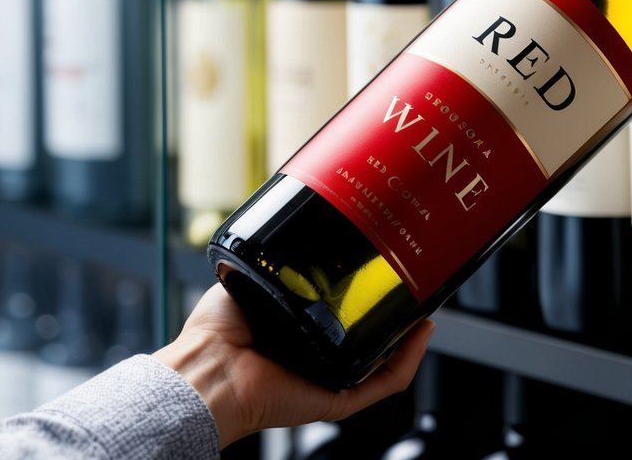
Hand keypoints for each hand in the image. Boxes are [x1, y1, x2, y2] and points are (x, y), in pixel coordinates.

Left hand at [155, 284, 432, 447]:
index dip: (370, 300)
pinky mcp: (338, 399)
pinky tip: (419, 334)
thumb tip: (292, 233)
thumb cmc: (214, 336)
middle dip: (397, 317)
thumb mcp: (251, 281)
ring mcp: (331, 381)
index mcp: (300, 337)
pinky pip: (384, 384)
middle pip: (372, 342)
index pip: (346, 320)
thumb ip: (277, 264)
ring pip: (387, 363)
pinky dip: (408, 361)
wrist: (207, 370)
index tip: (387, 274)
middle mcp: (318, 361)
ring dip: (411, 338)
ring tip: (424, 309)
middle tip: (412, 289)